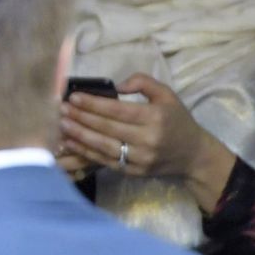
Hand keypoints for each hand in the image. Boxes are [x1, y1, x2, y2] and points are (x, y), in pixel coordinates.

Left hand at [59, 73, 235, 208]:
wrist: (193, 155)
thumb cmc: (177, 120)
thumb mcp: (167, 95)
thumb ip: (143, 82)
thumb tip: (116, 85)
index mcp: (155, 118)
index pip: (119, 111)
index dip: (94, 104)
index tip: (74, 97)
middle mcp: (147, 140)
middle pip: (108, 128)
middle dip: (82, 118)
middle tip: (61, 109)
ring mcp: (140, 159)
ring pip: (104, 147)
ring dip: (80, 135)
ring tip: (62, 124)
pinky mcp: (133, 172)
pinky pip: (106, 161)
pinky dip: (86, 152)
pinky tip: (72, 142)